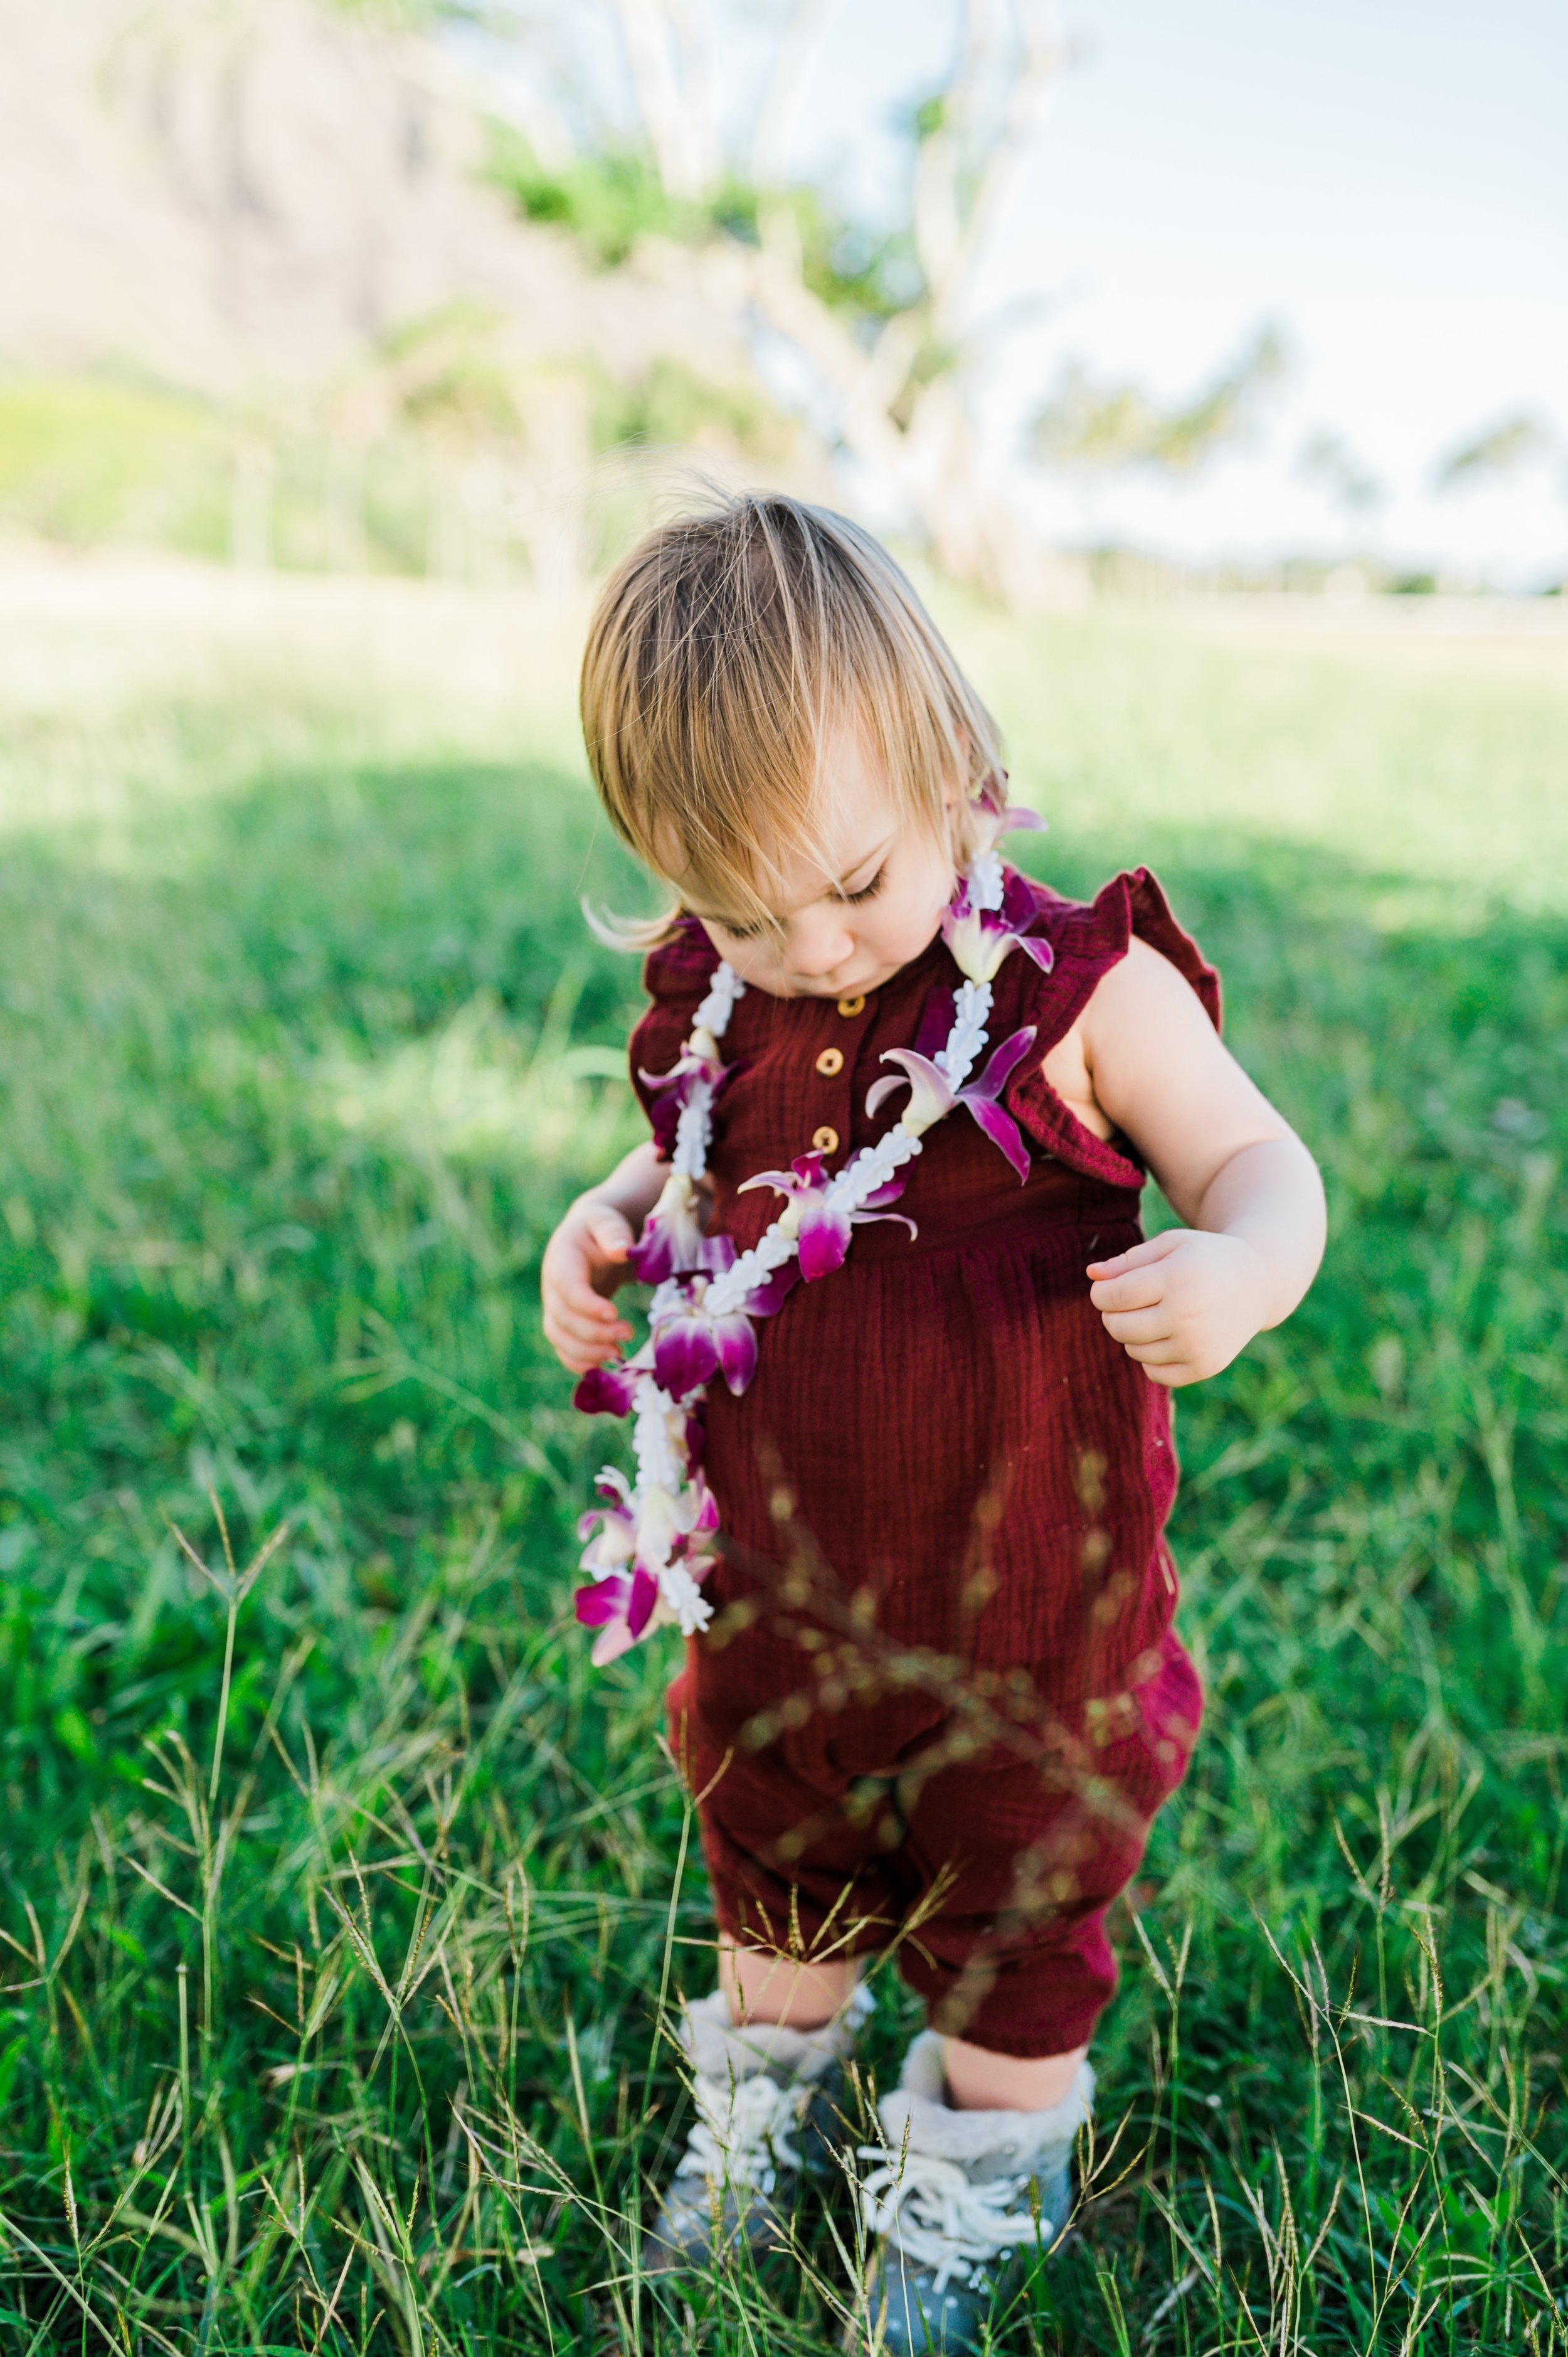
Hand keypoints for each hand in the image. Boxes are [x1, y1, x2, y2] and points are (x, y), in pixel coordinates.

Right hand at [541, 1198, 636, 1374]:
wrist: (589, 1238)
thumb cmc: (602, 1228)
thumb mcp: (607, 1221)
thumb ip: (613, 1232)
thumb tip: (622, 1251)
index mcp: (562, 1258)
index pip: (566, 1286)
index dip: (586, 1304)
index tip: (613, 1313)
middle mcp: (551, 1285)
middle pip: (562, 1317)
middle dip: (593, 1332)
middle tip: (628, 1333)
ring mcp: (554, 1306)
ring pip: (558, 1337)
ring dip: (586, 1352)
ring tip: (618, 1354)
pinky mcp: (562, 1322)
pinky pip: (562, 1348)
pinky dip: (578, 1362)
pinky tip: (603, 1365)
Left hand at [1087, 1228, 1273, 1387]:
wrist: (1258, 1284)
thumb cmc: (1205, 1258)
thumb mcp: (1171, 1245)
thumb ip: (1127, 1260)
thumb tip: (1091, 1275)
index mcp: (1177, 1278)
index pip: (1113, 1296)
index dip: (1101, 1292)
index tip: (1108, 1287)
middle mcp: (1188, 1315)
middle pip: (1118, 1327)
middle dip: (1113, 1314)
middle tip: (1129, 1302)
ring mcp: (1198, 1346)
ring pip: (1133, 1351)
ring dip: (1134, 1334)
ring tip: (1155, 1315)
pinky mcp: (1205, 1367)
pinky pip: (1154, 1373)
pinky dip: (1151, 1357)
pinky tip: (1167, 1336)